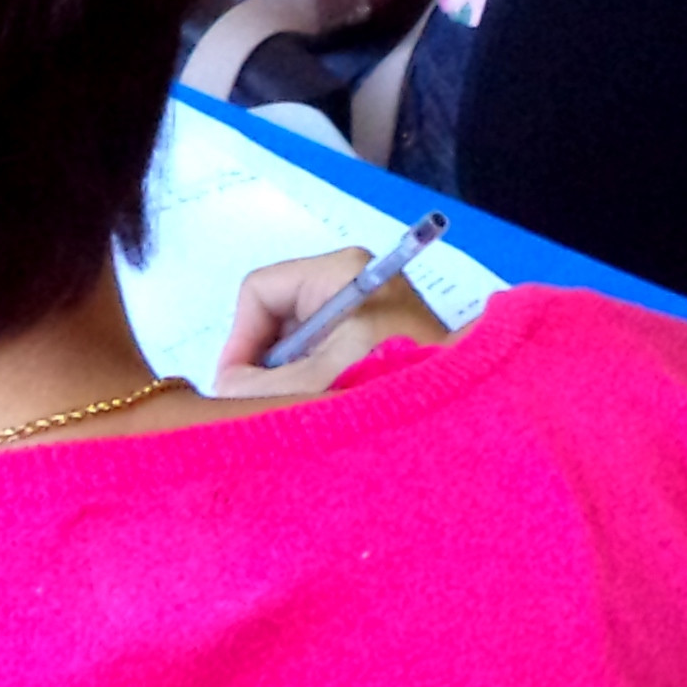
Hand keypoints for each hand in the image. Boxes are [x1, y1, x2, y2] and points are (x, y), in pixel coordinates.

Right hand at [209, 247, 451, 396]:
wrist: (463, 415)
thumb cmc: (384, 383)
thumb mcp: (308, 384)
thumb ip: (250, 385)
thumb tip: (224, 388)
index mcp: (340, 270)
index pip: (259, 291)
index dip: (240, 340)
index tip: (238, 387)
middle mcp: (355, 277)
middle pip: (277, 314)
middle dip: (265, 362)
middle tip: (268, 404)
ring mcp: (370, 305)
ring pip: (299, 338)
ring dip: (290, 376)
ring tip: (302, 409)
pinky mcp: (381, 333)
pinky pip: (325, 351)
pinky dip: (315, 380)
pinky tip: (325, 406)